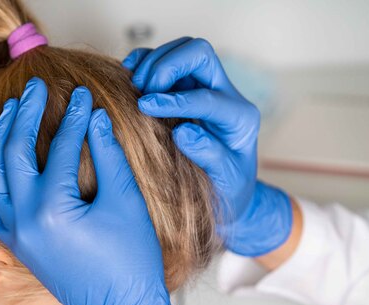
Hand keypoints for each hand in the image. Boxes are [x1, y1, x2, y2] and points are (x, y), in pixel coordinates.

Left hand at [0, 77, 202, 304]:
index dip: (75, 117)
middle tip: (36, 87)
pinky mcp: (17, 245)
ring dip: (1, 141)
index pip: (60, 148)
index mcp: (51, 210)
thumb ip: (109, 155)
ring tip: (11, 112)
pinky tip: (2, 160)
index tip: (83, 95)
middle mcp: (24, 221)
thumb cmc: (132, 263)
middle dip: (25, 115)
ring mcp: (16, 235)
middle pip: (14, 153)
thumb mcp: (125, 202)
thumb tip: (95, 119)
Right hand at [123, 37, 291, 256]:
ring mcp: (204, 85)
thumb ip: (209, 156)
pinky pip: (166, 57)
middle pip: (199, 53)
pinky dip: (145, 59)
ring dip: (153, 62)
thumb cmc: (226, 189)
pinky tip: (129, 74)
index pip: (207, 97)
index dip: (174, 100)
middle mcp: (224, 94)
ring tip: (134, 87)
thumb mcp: (224, 182)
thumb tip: (183, 132)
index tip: (145, 106)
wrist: (226, 190)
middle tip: (142, 90)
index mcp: (239, 118)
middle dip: (166, 65)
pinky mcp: (185, 84)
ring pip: (182, 49)